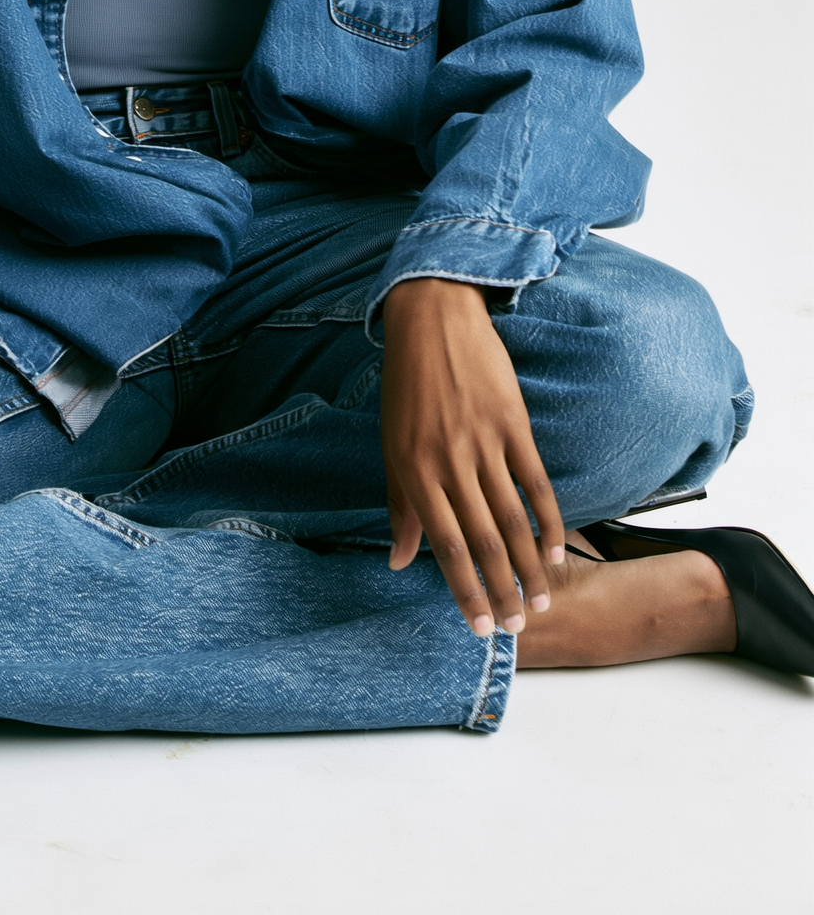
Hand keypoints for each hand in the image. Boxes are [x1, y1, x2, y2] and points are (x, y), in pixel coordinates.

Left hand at [380, 277, 563, 635]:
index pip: (443, 545)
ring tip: (542, 602)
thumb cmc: (406, 386)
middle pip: (483, 540)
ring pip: (513, 519)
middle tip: (518, 628)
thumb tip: (398, 562)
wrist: (432, 318)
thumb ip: (400, 505)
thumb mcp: (391, 444)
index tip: (481, 627)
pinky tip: (555, 551)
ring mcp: (483, 441)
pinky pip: (535, 482)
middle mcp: (448, 461)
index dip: (463, 590)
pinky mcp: (513, 423)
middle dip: (502, 590)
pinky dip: (549, 520)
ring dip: (530, 567)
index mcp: (413, 469)